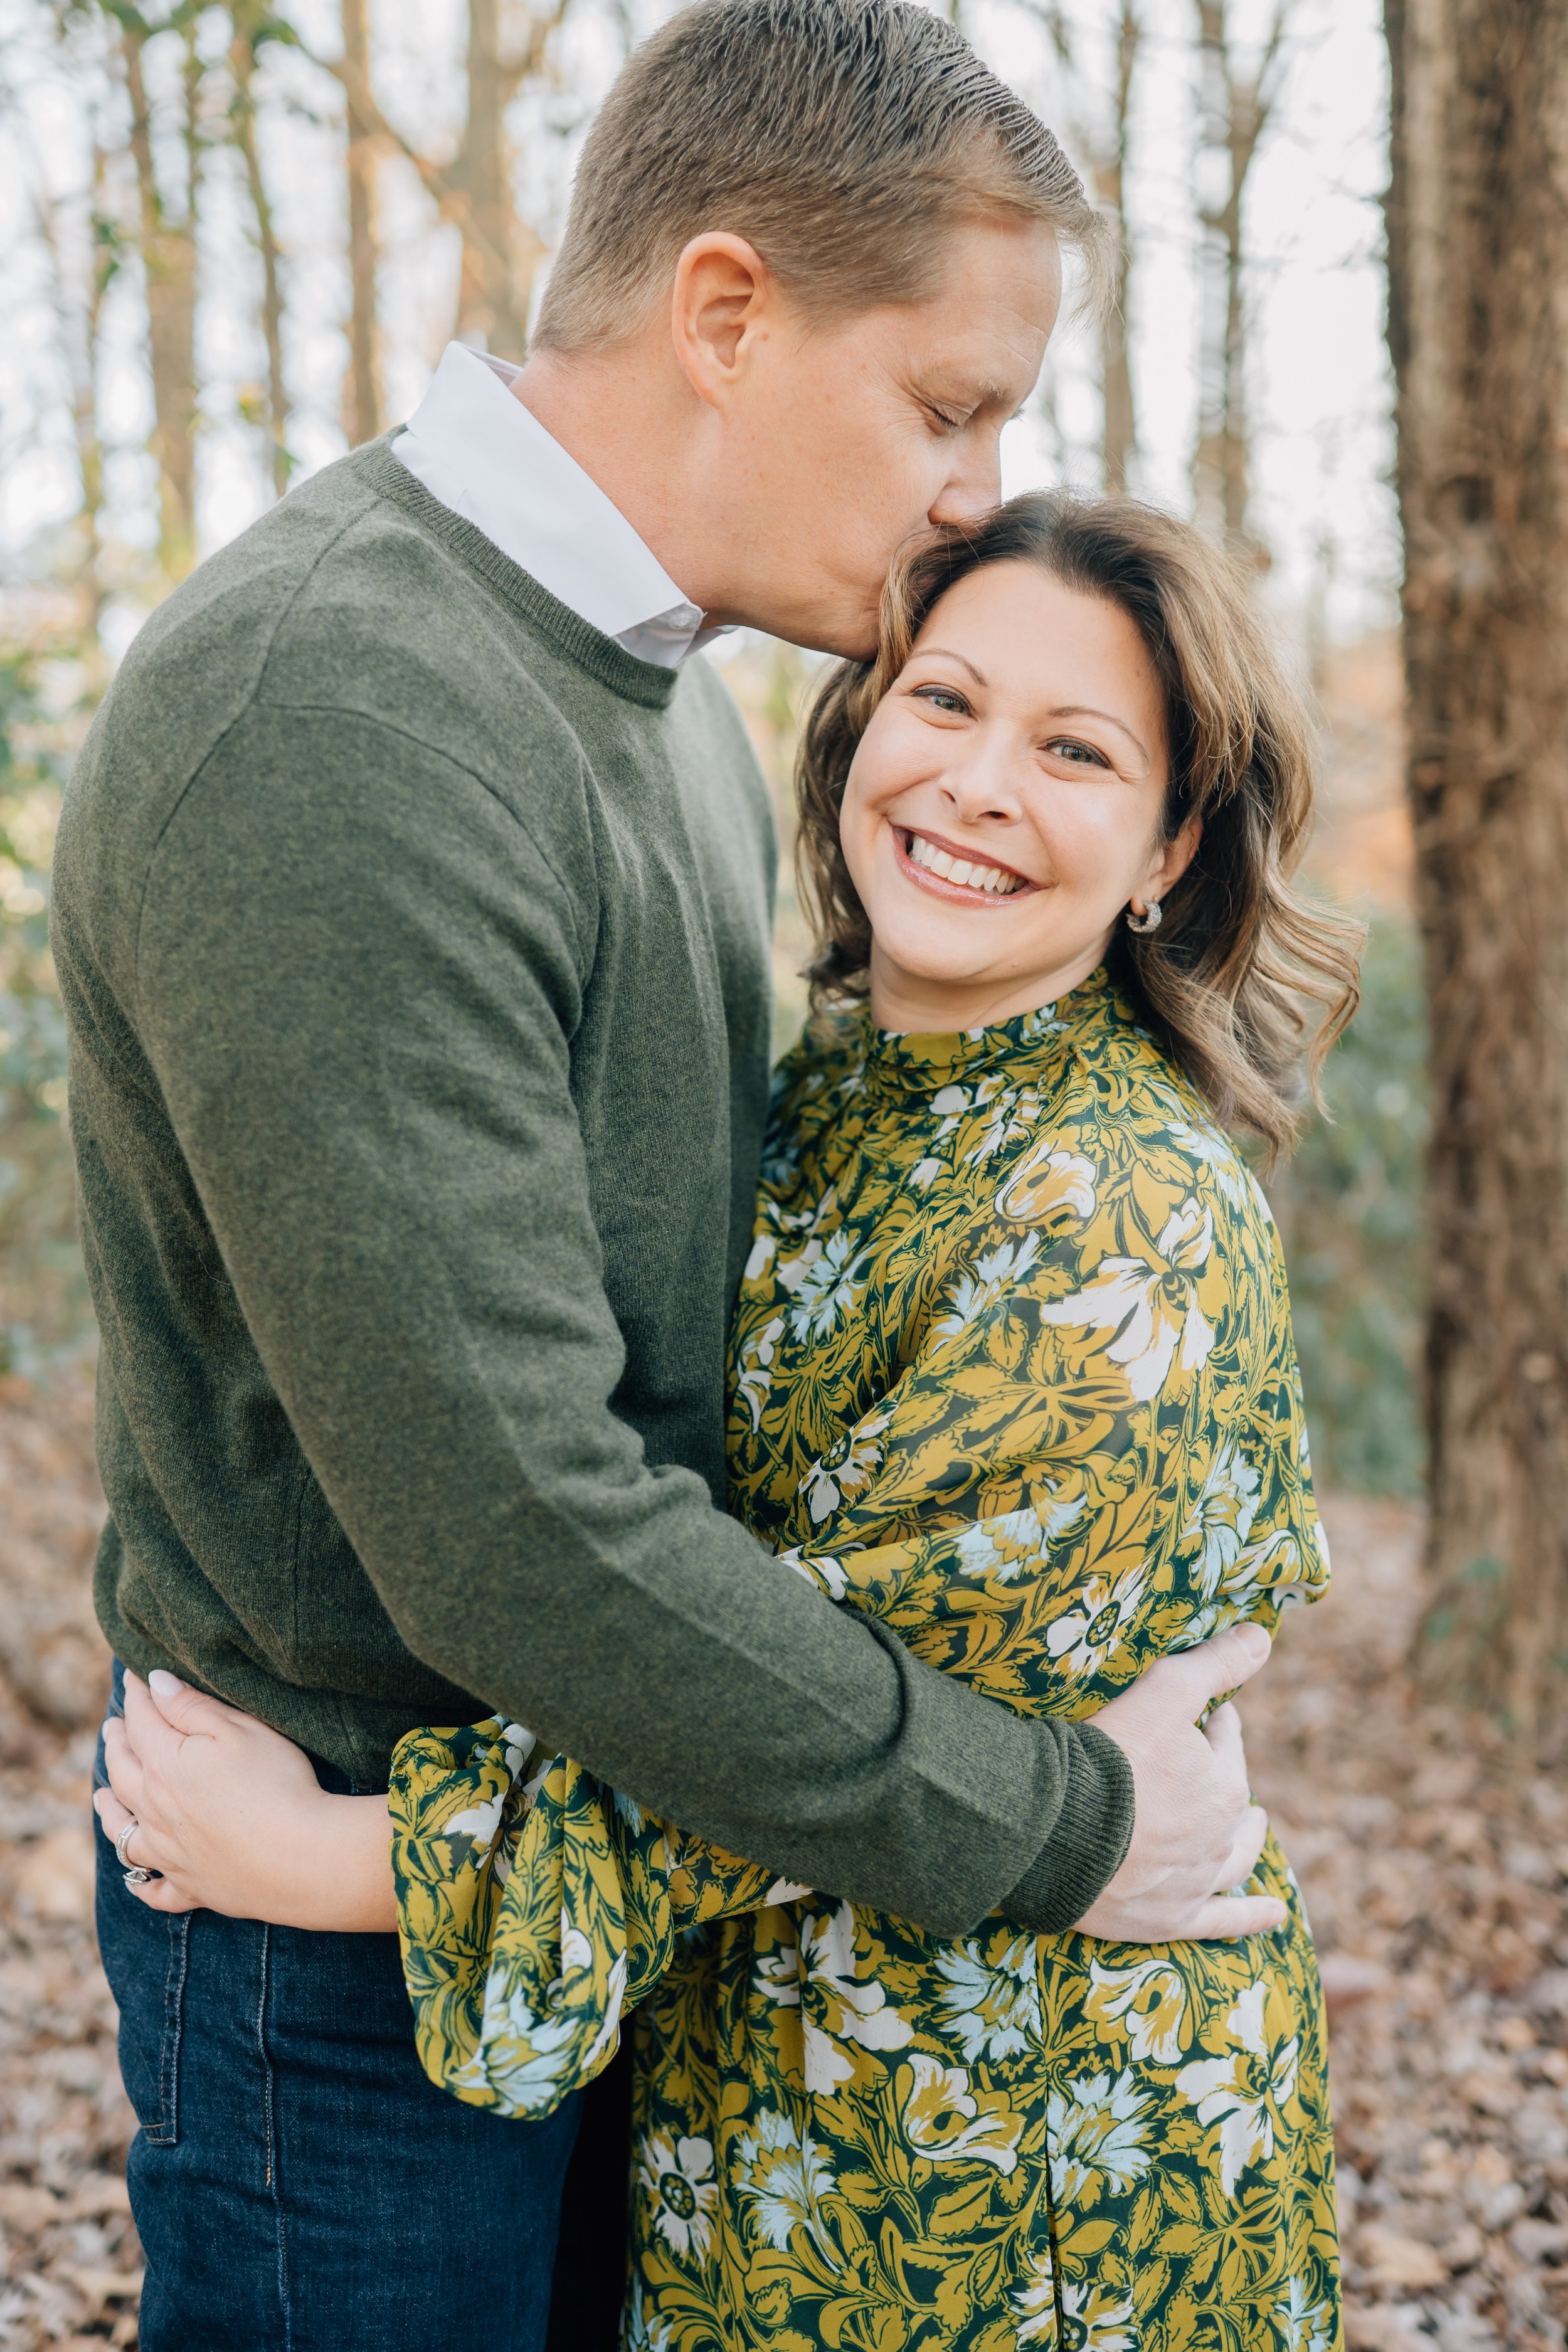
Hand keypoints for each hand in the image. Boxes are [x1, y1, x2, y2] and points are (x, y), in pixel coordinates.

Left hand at [94, 1670, 397, 1931]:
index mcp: (165, 1765)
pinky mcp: (192, 1886)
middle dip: (117, 1743)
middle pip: (123, 1772)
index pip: (143, 1721)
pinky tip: (135, 1879)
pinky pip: (154, 1889)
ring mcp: (170, 1853)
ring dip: (109, 1810)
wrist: (298, 1857)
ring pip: (124, 1831)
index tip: (135, 1677)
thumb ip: (191, 1706)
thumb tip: (155, 1683)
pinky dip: (140, 1883)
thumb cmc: (275, 1783)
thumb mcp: (238, 1730)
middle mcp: (155, 1810)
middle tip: (113, 1726)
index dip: (139, 1695)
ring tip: (102, 1796)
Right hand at [1072, 1622, 1284, 1942]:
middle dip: (1225, 1777)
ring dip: (1247, 1840)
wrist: (1056, 1831)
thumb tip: (1264, 1635)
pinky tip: (1274, 1917)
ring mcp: (1195, 1882)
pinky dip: (1251, 1919)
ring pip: (1233, 1859)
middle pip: (1229, 1799)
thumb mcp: (1164, 1691)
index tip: (1206, 1712)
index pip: (1225, 1743)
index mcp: (1223, 1785)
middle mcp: (1219, 1837)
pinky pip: (1223, 1922)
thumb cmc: (1108, 1756)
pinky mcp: (1170, 1919)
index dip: (1215, 1723)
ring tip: (1256, 1826)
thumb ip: (1215, 1664)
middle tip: (1212, 1760)